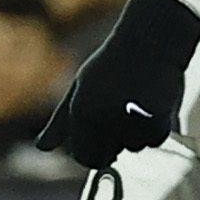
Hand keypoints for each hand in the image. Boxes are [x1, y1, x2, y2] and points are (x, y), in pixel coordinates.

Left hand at [34, 0, 199, 168]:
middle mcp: (101, 121)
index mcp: (80, 113)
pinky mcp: (155, 122)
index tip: (105, 141)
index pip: (83, 156)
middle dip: (115, 147)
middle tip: (125, 124)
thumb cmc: (114, 63)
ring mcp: (128, 122)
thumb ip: (61, 122)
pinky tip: (155, 103)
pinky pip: (155, 139)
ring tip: (140, 102)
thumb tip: (42, 147)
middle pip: (107, 158)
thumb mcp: (81, 88)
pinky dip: (158, 127)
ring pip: (135, 147)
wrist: (151, 41)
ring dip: (138, 133)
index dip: (95, 152)